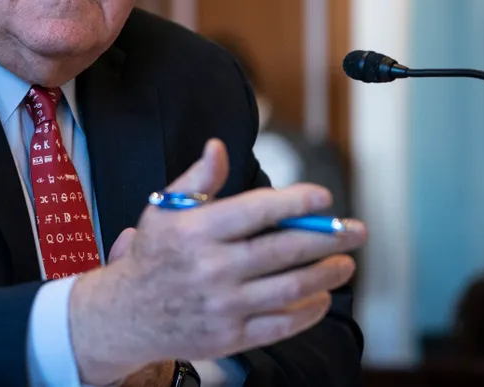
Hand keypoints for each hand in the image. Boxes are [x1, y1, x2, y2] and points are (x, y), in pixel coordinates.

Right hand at [68, 139, 367, 384]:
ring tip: (345, 264)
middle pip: (284, 251)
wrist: (126, 314)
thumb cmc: (154, 255)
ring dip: (326, 275)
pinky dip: (308, 312)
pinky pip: (281, 324)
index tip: (324, 197)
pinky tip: (322, 297)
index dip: (295, 202)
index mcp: (196, 231)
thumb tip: (218, 147)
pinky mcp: (230, 337)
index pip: (256, 211)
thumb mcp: (164, 210)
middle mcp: (211, 268)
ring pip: (290, 289)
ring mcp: (223, 306)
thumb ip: (197, 180)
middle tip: (356, 231)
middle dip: (328, 239)